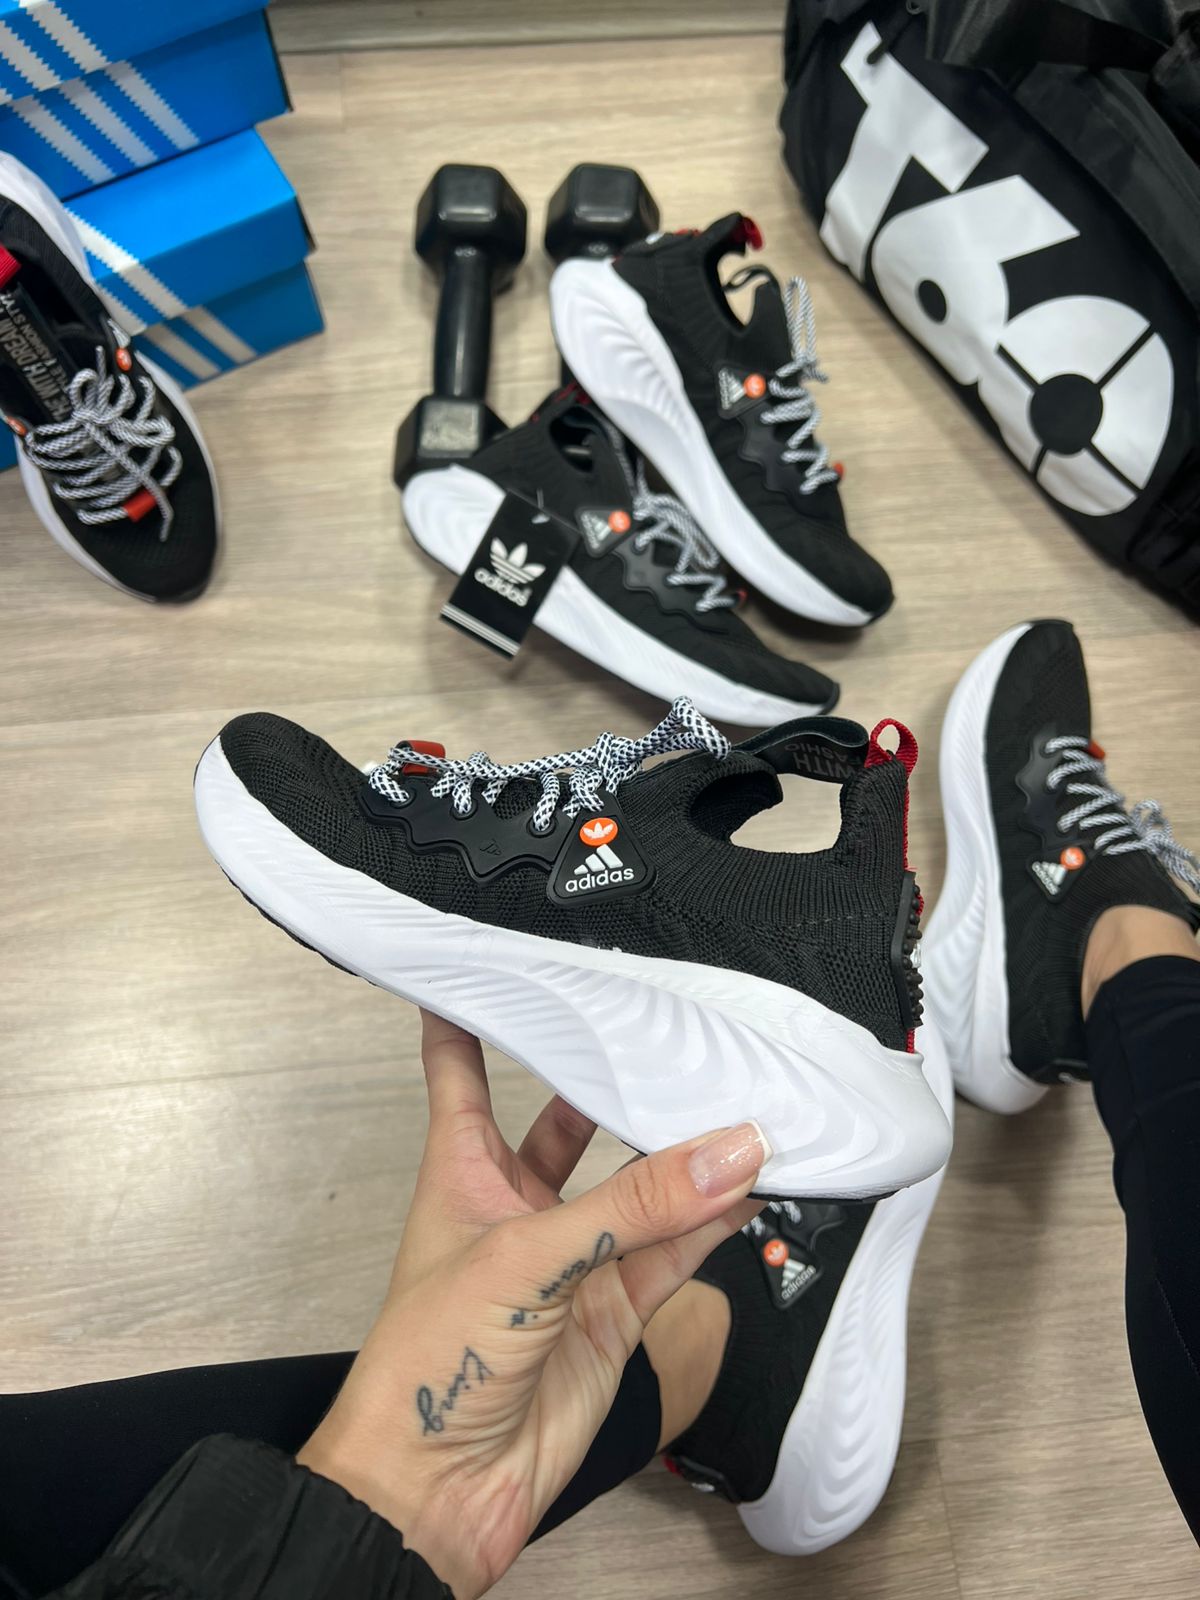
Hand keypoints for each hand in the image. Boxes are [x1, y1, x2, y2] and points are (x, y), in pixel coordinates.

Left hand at [298, 1010, 768, 1597]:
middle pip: (567, 1119)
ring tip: (736, 1104)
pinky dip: (712, 1221)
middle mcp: (515, 1206)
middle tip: (663, 1030)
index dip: (471, 1013)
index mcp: (461, 1171)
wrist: (437, 1494)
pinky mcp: (611, 1311)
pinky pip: (672, 1251)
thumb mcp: (524, 1261)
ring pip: (636, 1187)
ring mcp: (568, 1259)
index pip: (459, 1069)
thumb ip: (632, 1208)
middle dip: (610, 1080)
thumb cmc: (424, 1369)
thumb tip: (723, 1154)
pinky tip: (747, 1186)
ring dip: (683, 1155)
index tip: (495, 958)